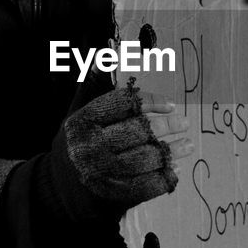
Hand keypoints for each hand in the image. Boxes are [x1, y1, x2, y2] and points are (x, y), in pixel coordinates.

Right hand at [56, 79, 194, 217]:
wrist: (59, 187)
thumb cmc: (77, 142)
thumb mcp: (78, 111)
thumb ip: (94, 84)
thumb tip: (106, 52)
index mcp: (83, 120)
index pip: (123, 105)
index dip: (151, 102)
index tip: (172, 103)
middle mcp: (89, 146)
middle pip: (137, 132)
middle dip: (167, 127)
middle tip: (185, 122)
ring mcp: (100, 173)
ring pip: (144, 159)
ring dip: (172, 151)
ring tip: (188, 144)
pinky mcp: (110, 195)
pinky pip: (145, 186)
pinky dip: (163, 177)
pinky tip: (175, 169)